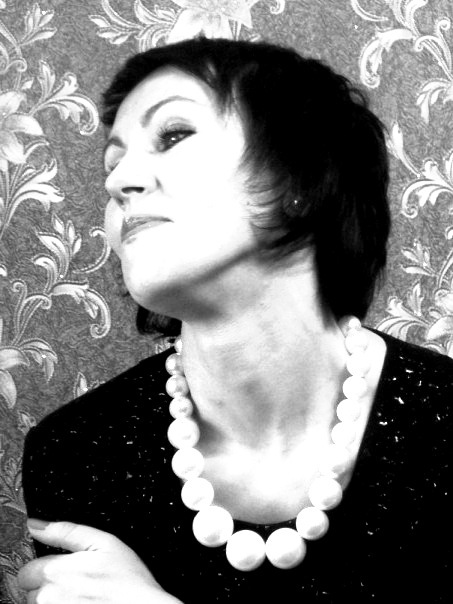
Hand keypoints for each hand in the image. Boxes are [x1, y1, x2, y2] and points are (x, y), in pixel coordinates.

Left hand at [18, 519, 181, 602]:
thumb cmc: (128, 580)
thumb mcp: (104, 542)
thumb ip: (66, 531)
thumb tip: (35, 524)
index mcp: (55, 571)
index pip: (28, 570)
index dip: (48, 568)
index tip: (67, 571)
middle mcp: (47, 597)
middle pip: (32, 591)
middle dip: (49, 587)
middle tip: (79, 585)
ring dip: (56, 602)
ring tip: (84, 598)